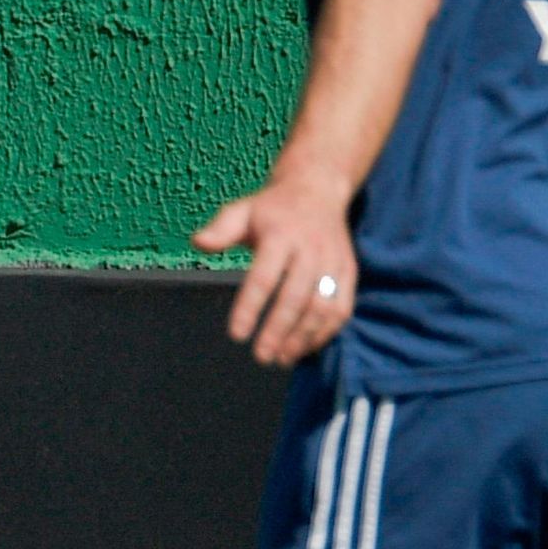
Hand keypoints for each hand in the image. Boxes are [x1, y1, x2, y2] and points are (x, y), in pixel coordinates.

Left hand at [193, 175, 361, 366]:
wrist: (318, 190)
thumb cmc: (270, 209)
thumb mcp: (241, 210)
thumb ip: (221, 230)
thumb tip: (198, 243)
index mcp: (280, 235)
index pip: (264, 277)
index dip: (250, 308)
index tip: (237, 335)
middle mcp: (310, 249)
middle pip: (296, 297)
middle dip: (278, 330)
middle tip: (261, 356)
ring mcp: (333, 261)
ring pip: (323, 306)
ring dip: (303, 336)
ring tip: (282, 358)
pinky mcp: (348, 271)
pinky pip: (342, 307)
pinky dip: (326, 332)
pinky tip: (305, 348)